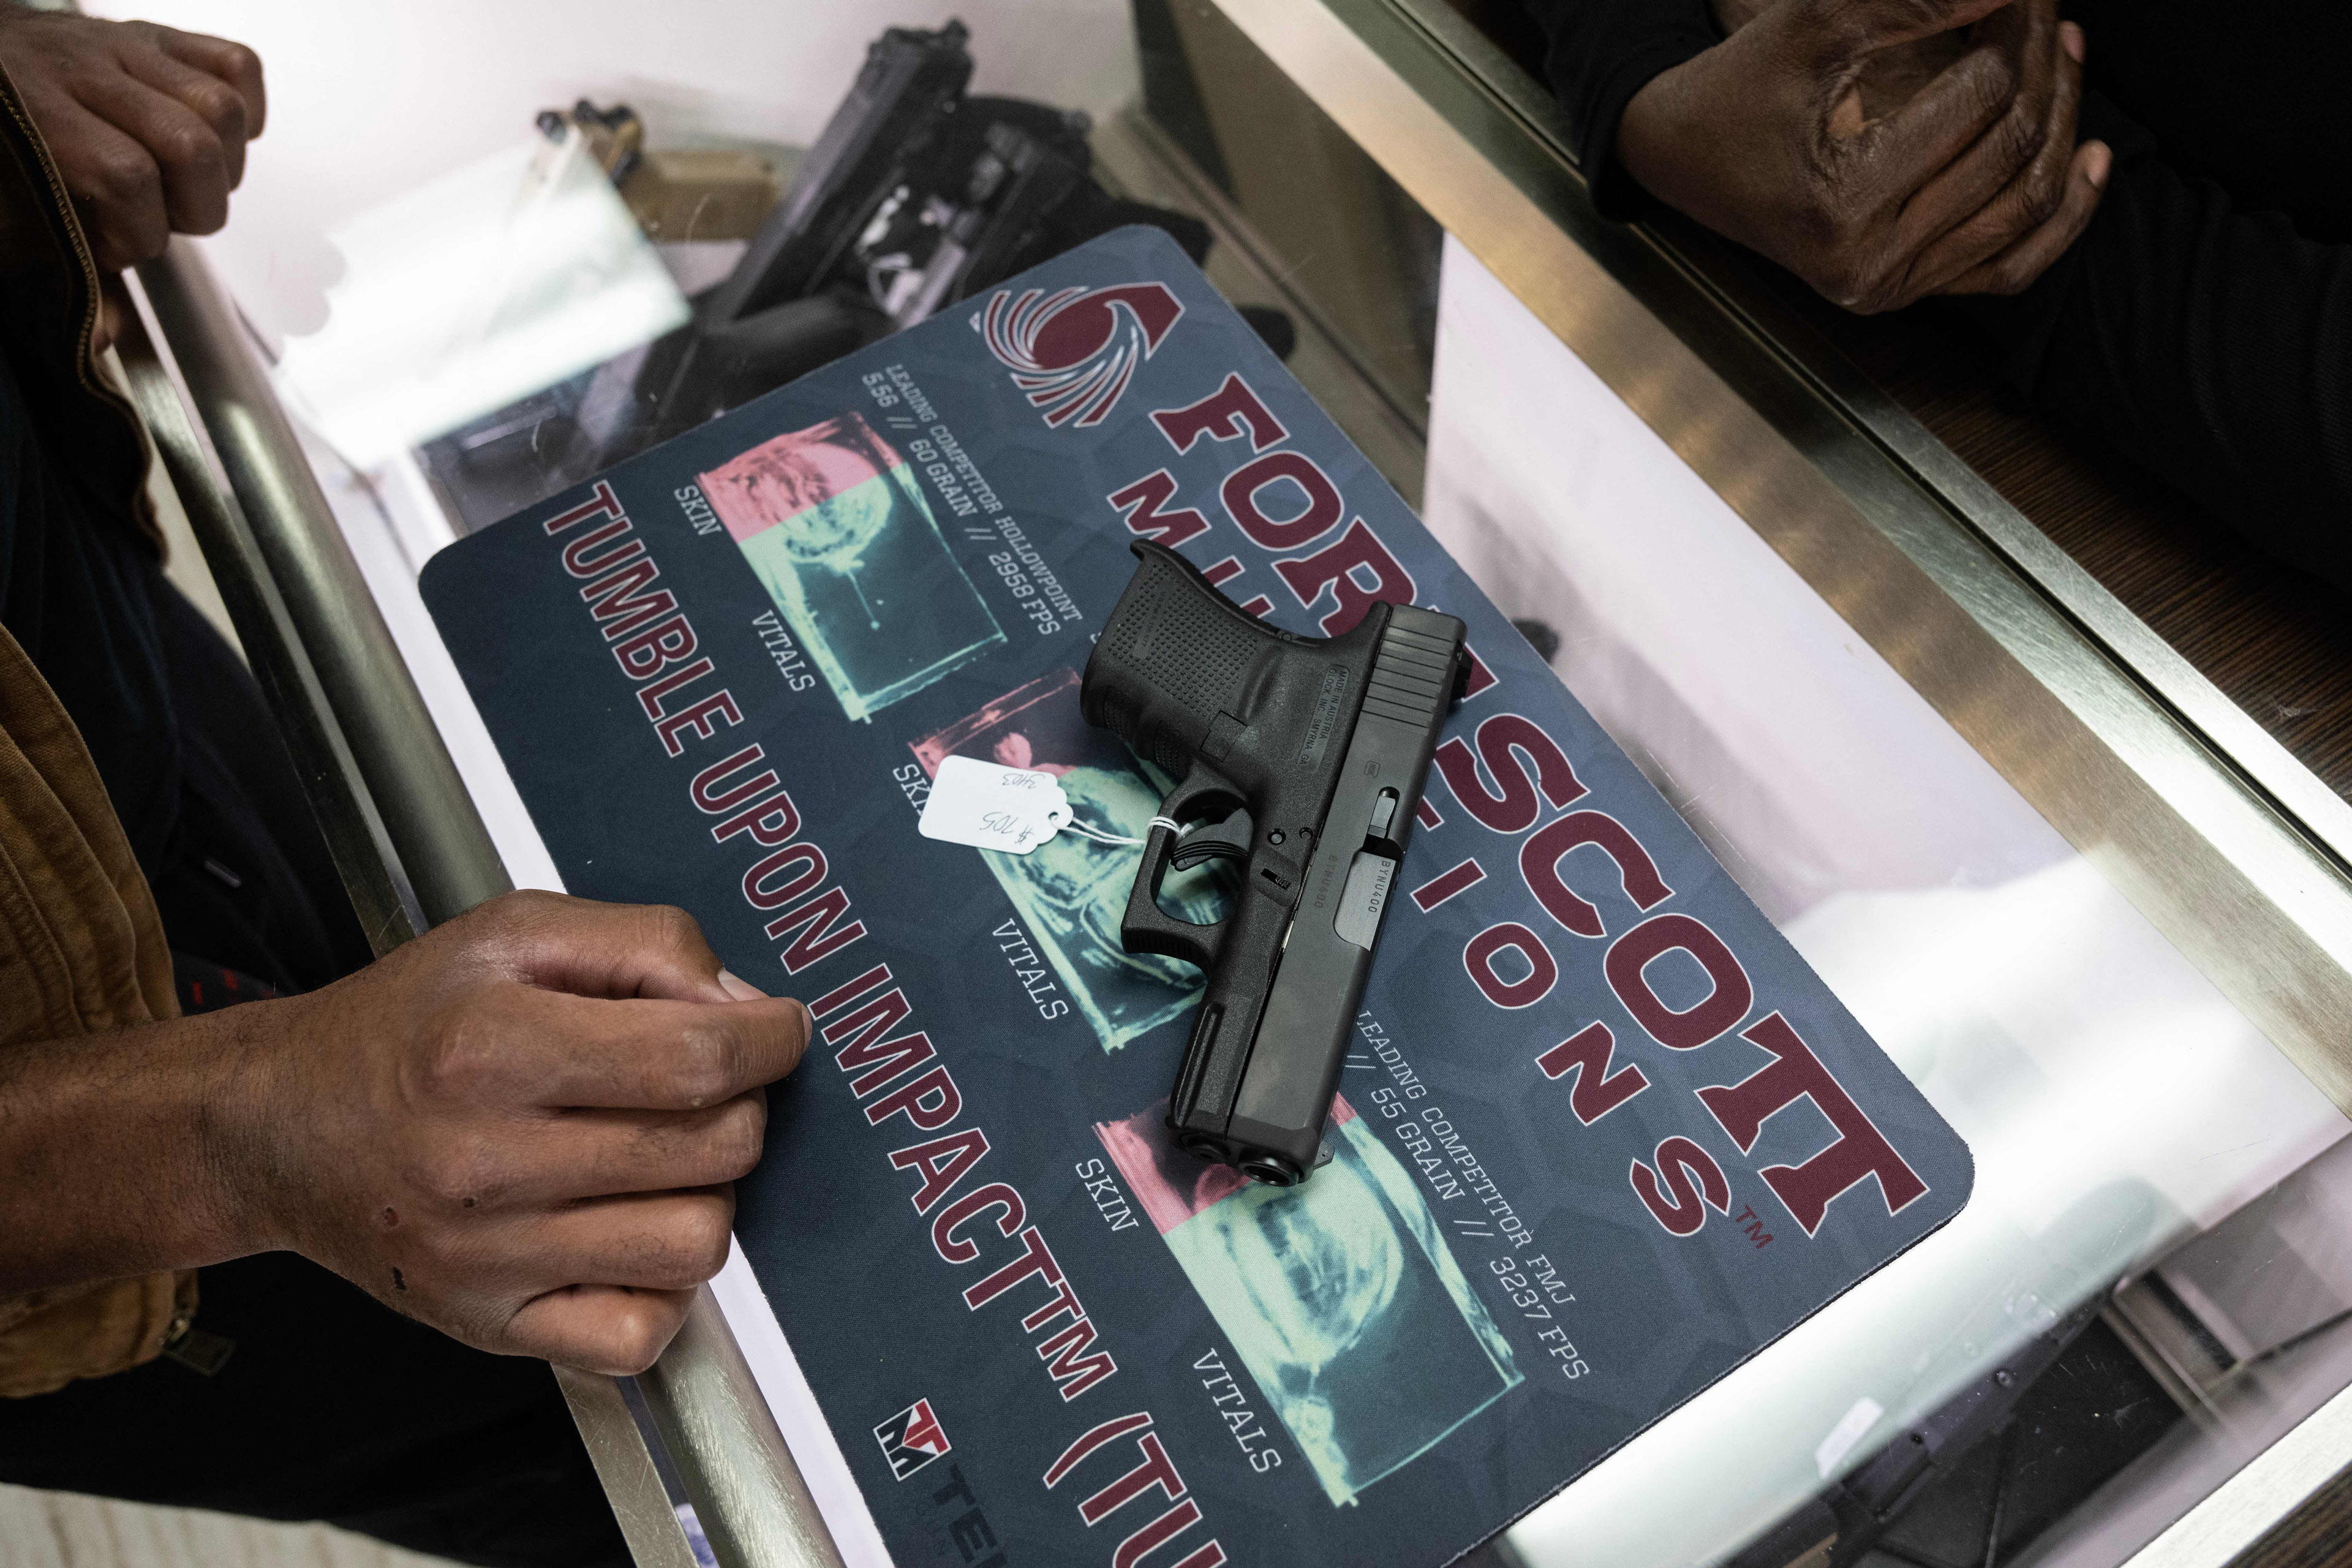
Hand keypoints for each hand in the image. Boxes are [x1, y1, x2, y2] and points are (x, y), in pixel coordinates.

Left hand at [0, 9, 264, 271]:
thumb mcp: (7, 216)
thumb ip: (64, 270)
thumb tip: (105, 336)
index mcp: (38, 113)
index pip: (127, 176)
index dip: (139, 233)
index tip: (116, 249)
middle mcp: (86, 69)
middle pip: (190, 143)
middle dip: (193, 207)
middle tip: (162, 220)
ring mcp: (128, 47)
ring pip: (222, 107)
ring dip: (224, 167)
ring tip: (189, 185)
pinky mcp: (160, 36)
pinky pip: (235, 63)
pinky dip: (244, 112)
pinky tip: (216, 140)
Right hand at [230, 892, 809, 1372]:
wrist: (280, 1126)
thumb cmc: (406, 1025)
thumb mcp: (515, 932)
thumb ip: (644, 944)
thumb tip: (741, 1005)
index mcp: (490, 1047)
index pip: (697, 1058)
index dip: (768, 1039)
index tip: (775, 1030)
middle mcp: (484, 1161)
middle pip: (714, 1147)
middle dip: (742, 1105)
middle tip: (705, 1085)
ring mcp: (488, 1257)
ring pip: (696, 1243)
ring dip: (707, 1192)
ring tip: (660, 1156)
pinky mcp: (492, 1325)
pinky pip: (640, 1335)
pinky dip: (661, 1289)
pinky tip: (629, 1233)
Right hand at [1621, 0, 2109, 312]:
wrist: (1679, 156)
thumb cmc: (1734, 91)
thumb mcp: (1811, 28)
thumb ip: (1913, 0)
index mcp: (1840, 204)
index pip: (1978, 99)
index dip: (2016, 26)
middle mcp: (1868, 263)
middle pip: (2012, 151)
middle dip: (2044, 64)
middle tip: (2045, 9)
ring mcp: (1890, 287)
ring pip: (2026, 205)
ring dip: (2064, 121)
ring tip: (2065, 52)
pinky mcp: (1905, 293)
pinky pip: (2012, 266)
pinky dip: (2063, 216)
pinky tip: (2091, 157)